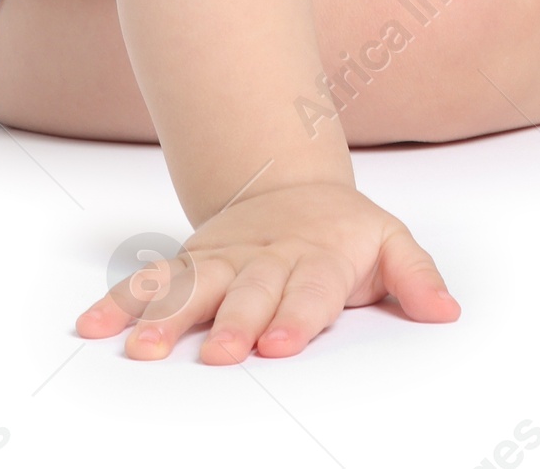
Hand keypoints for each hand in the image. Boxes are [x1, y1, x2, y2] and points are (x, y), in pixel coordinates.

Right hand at [75, 182, 459, 362]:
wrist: (288, 185)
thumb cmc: (342, 233)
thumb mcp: (390, 243)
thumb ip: (415, 277)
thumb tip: (446, 311)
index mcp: (316, 258)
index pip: (308, 290)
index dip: (295, 316)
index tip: (280, 344)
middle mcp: (264, 259)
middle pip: (247, 292)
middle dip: (233, 322)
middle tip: (220, 354)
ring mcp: (222, 259)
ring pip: (190, 286)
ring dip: (165, 317)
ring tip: (142, 348)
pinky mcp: (189, 261)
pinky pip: (150, 281)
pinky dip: (119, 301)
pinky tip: (93, 326)